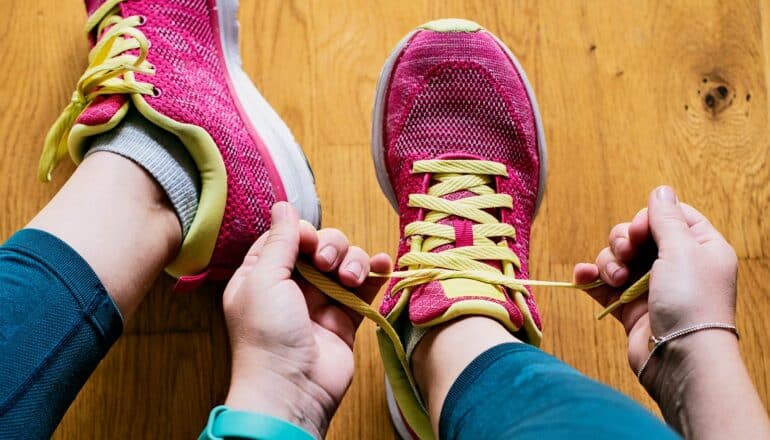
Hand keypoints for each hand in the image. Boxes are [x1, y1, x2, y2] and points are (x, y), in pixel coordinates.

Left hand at [222, 202, 391, 437]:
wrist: (292, 389)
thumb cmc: (267, 335)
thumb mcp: (263, 280)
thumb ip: (280, 241)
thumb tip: (283, 205)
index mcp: (263, 275)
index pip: (288, 237)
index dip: (303, 233)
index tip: (309, 243)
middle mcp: (292, 285)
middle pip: (321, 246)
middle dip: (331, 247)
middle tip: (328, 265)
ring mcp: (321, 302)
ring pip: (346, 263)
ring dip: (354, 262)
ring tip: (350, 280)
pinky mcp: (346, 318)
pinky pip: (365, 287)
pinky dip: (375, 273)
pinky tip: (382, 266)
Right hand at [573, 186, 737, 389]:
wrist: (679, 357)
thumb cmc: (691, 302)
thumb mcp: (683, 250)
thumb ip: (666, 218)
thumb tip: (661, 189)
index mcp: (700, 248)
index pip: (670, 216)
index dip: (647, 219)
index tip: (640, 232)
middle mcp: (676, 265)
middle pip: (637, 236)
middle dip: (623, 242)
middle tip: (627, 255)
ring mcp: (650, 287)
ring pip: (617, 258)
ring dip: (608, 262)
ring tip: (616, 279)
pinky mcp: (629, 307)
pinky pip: (603, 284)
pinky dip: (591, 278)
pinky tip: (583, 277)